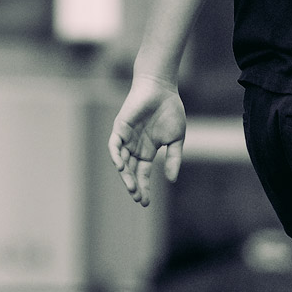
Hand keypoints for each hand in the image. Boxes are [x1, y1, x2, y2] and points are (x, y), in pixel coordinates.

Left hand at [107, 75, 186, 206]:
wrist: (161, 89)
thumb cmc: (170, 111)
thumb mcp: (176, 140)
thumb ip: (173, 159)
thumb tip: (171, 179)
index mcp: (148, 151)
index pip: (143, 174)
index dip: (145, 187)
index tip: (146, 203)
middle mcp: (135, 147)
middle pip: (131, 171)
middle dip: (134, 186)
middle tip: (139, 199)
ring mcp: (126, 138)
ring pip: (122, 161)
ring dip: (125, 175)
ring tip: (132, 188)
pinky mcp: (120, 127)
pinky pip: (114, 144)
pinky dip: (116, 155)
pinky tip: (121, 167)